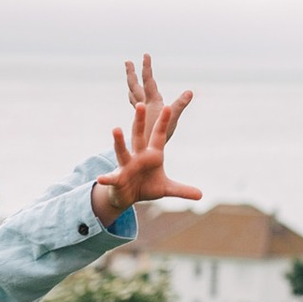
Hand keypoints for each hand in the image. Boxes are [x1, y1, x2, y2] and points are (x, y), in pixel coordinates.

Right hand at [92, 55, 200, 220]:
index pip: (159, 135)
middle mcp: (138, 156)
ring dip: (119, 141)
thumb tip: (201, 195)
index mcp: (152, 154)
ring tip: (116, 129)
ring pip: (123, 151)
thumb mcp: (166, 189)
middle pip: (139, 136)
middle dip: (139, 121)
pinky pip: (111, 178)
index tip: (169, 106)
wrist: (128, 196)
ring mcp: (126, 166)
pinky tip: (101, 179)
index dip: (164, 122)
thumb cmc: (147, 186)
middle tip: (140, 104)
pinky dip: (107, 178)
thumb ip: (182, 190)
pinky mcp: (117, 178)